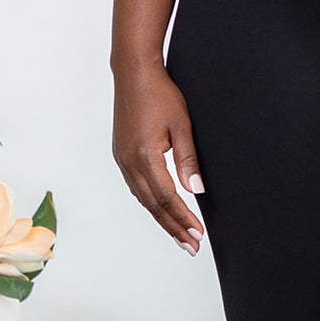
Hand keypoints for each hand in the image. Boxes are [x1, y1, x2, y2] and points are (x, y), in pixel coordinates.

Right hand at [112, 61, 205, 254]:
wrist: (133, 73)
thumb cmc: (160, 93)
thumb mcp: (182, 125)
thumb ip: (188, 159)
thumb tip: (195, 190)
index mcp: (145, 157)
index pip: (167, 198)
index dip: (183, 219)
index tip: (198, 235)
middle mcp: (129, 162)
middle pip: (153, 205)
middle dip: (173, 228)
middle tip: (191, 247)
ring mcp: (122, 159)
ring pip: (143, 199)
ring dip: (162, 219)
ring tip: (179, 235)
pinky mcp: (121, 155)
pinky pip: (136, 187)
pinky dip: (150, 203)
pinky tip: (161, 210)